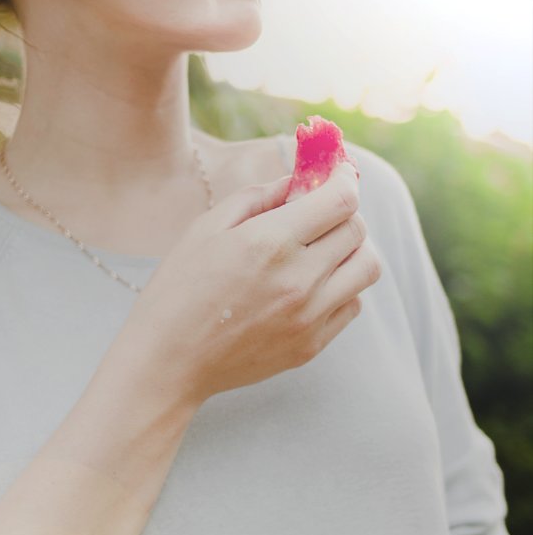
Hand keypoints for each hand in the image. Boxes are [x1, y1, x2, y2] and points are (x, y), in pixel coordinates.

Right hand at [120, 160, 381, 408]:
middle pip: (357, 230)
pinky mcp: (311, 346)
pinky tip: (312, 285)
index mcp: (270, 243)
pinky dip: (343, 287)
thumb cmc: (178, 290)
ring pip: (367, 268)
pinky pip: (352, 305)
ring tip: (322, 249)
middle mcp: (298, 280)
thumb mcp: (206, 228)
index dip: (345, 178)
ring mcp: (309, 317)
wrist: (168, 362)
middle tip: (321, 211)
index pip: (340, 199)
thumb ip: (258, 197)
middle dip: (343, 211)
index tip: (339, 173)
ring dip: (351, 249)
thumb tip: (298, 180)